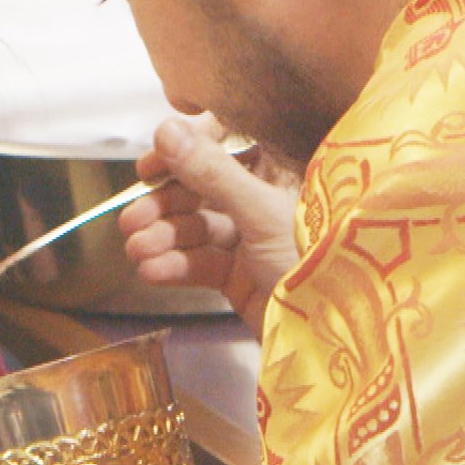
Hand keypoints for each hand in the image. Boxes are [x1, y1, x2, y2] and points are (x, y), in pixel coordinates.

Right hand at [120, 117, 299, 336]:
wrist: (331, 333)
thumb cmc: (317, 264)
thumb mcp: (263, 212)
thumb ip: (213, 172)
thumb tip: (167, 131)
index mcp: (285, 166)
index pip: (227, 138)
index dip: (185, 148)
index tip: (150, 164)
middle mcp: (267, 195)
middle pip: (201, 186)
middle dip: (165, 204)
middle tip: (133, 219)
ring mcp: (252, 234)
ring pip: (196, 225)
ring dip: (163, 237)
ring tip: (138, 251)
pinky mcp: (240, 271)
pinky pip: (200, 260)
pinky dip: (175, 265)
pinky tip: (154, 270)